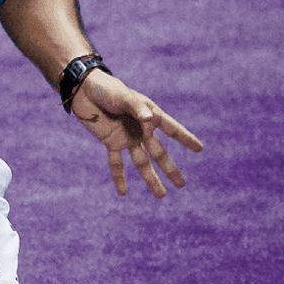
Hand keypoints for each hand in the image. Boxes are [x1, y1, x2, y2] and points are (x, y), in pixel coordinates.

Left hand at [67, 71, 203, 196]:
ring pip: (142, 162)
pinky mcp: (111, 142)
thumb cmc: (107, 88)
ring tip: (161, 195)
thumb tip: (150, 120)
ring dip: (150, 179)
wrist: (84, 90)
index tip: (199, 148)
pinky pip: (117, 163)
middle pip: (159, 153)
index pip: (172, 129)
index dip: (185, 138)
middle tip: (182, 184)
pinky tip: (123, 192)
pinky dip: (119, 177)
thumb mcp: (123, 96)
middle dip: (170, 168)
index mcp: (150, 115)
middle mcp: (141, 129)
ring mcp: (127, 137)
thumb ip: (136, 108)